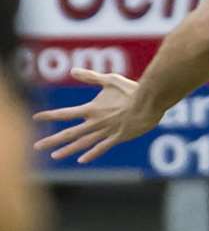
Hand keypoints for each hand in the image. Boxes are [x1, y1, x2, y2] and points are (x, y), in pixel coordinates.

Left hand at [31, 69, 156, 163]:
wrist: (149, 102)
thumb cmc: (131, 89)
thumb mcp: (110, 80)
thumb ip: (91, 77)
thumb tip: (73, 71)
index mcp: (92, 109)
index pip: (65, 114)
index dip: (49, 116)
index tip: (36, 118)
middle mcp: (96, 122)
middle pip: (69, 133)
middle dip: (52, 140)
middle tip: (36, 146)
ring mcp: (106, 131)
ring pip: (82, 143)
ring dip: (67, 150)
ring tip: (54, 156)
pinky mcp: (119, 137)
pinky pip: (102, 147)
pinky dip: (91, 154)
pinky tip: (82, 160)